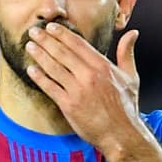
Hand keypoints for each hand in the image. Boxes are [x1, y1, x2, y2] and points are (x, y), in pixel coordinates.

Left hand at [25, 23, 142, 156]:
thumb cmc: (126, 107)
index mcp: (102, 66)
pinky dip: (39, 77)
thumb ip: (127, 53)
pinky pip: (50, 87)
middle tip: (33, 32)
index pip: (78, 44)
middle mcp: (89, 75)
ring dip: (40, 55)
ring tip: (29, 46)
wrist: (120, 134)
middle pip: (63, 53)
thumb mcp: (131, 77)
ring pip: (54, 68)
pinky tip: (30, 69)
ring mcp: (78, 90)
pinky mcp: (68, 105)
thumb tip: (132, 33)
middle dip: (46, 40)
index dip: (62, 34)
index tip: (51, 26)